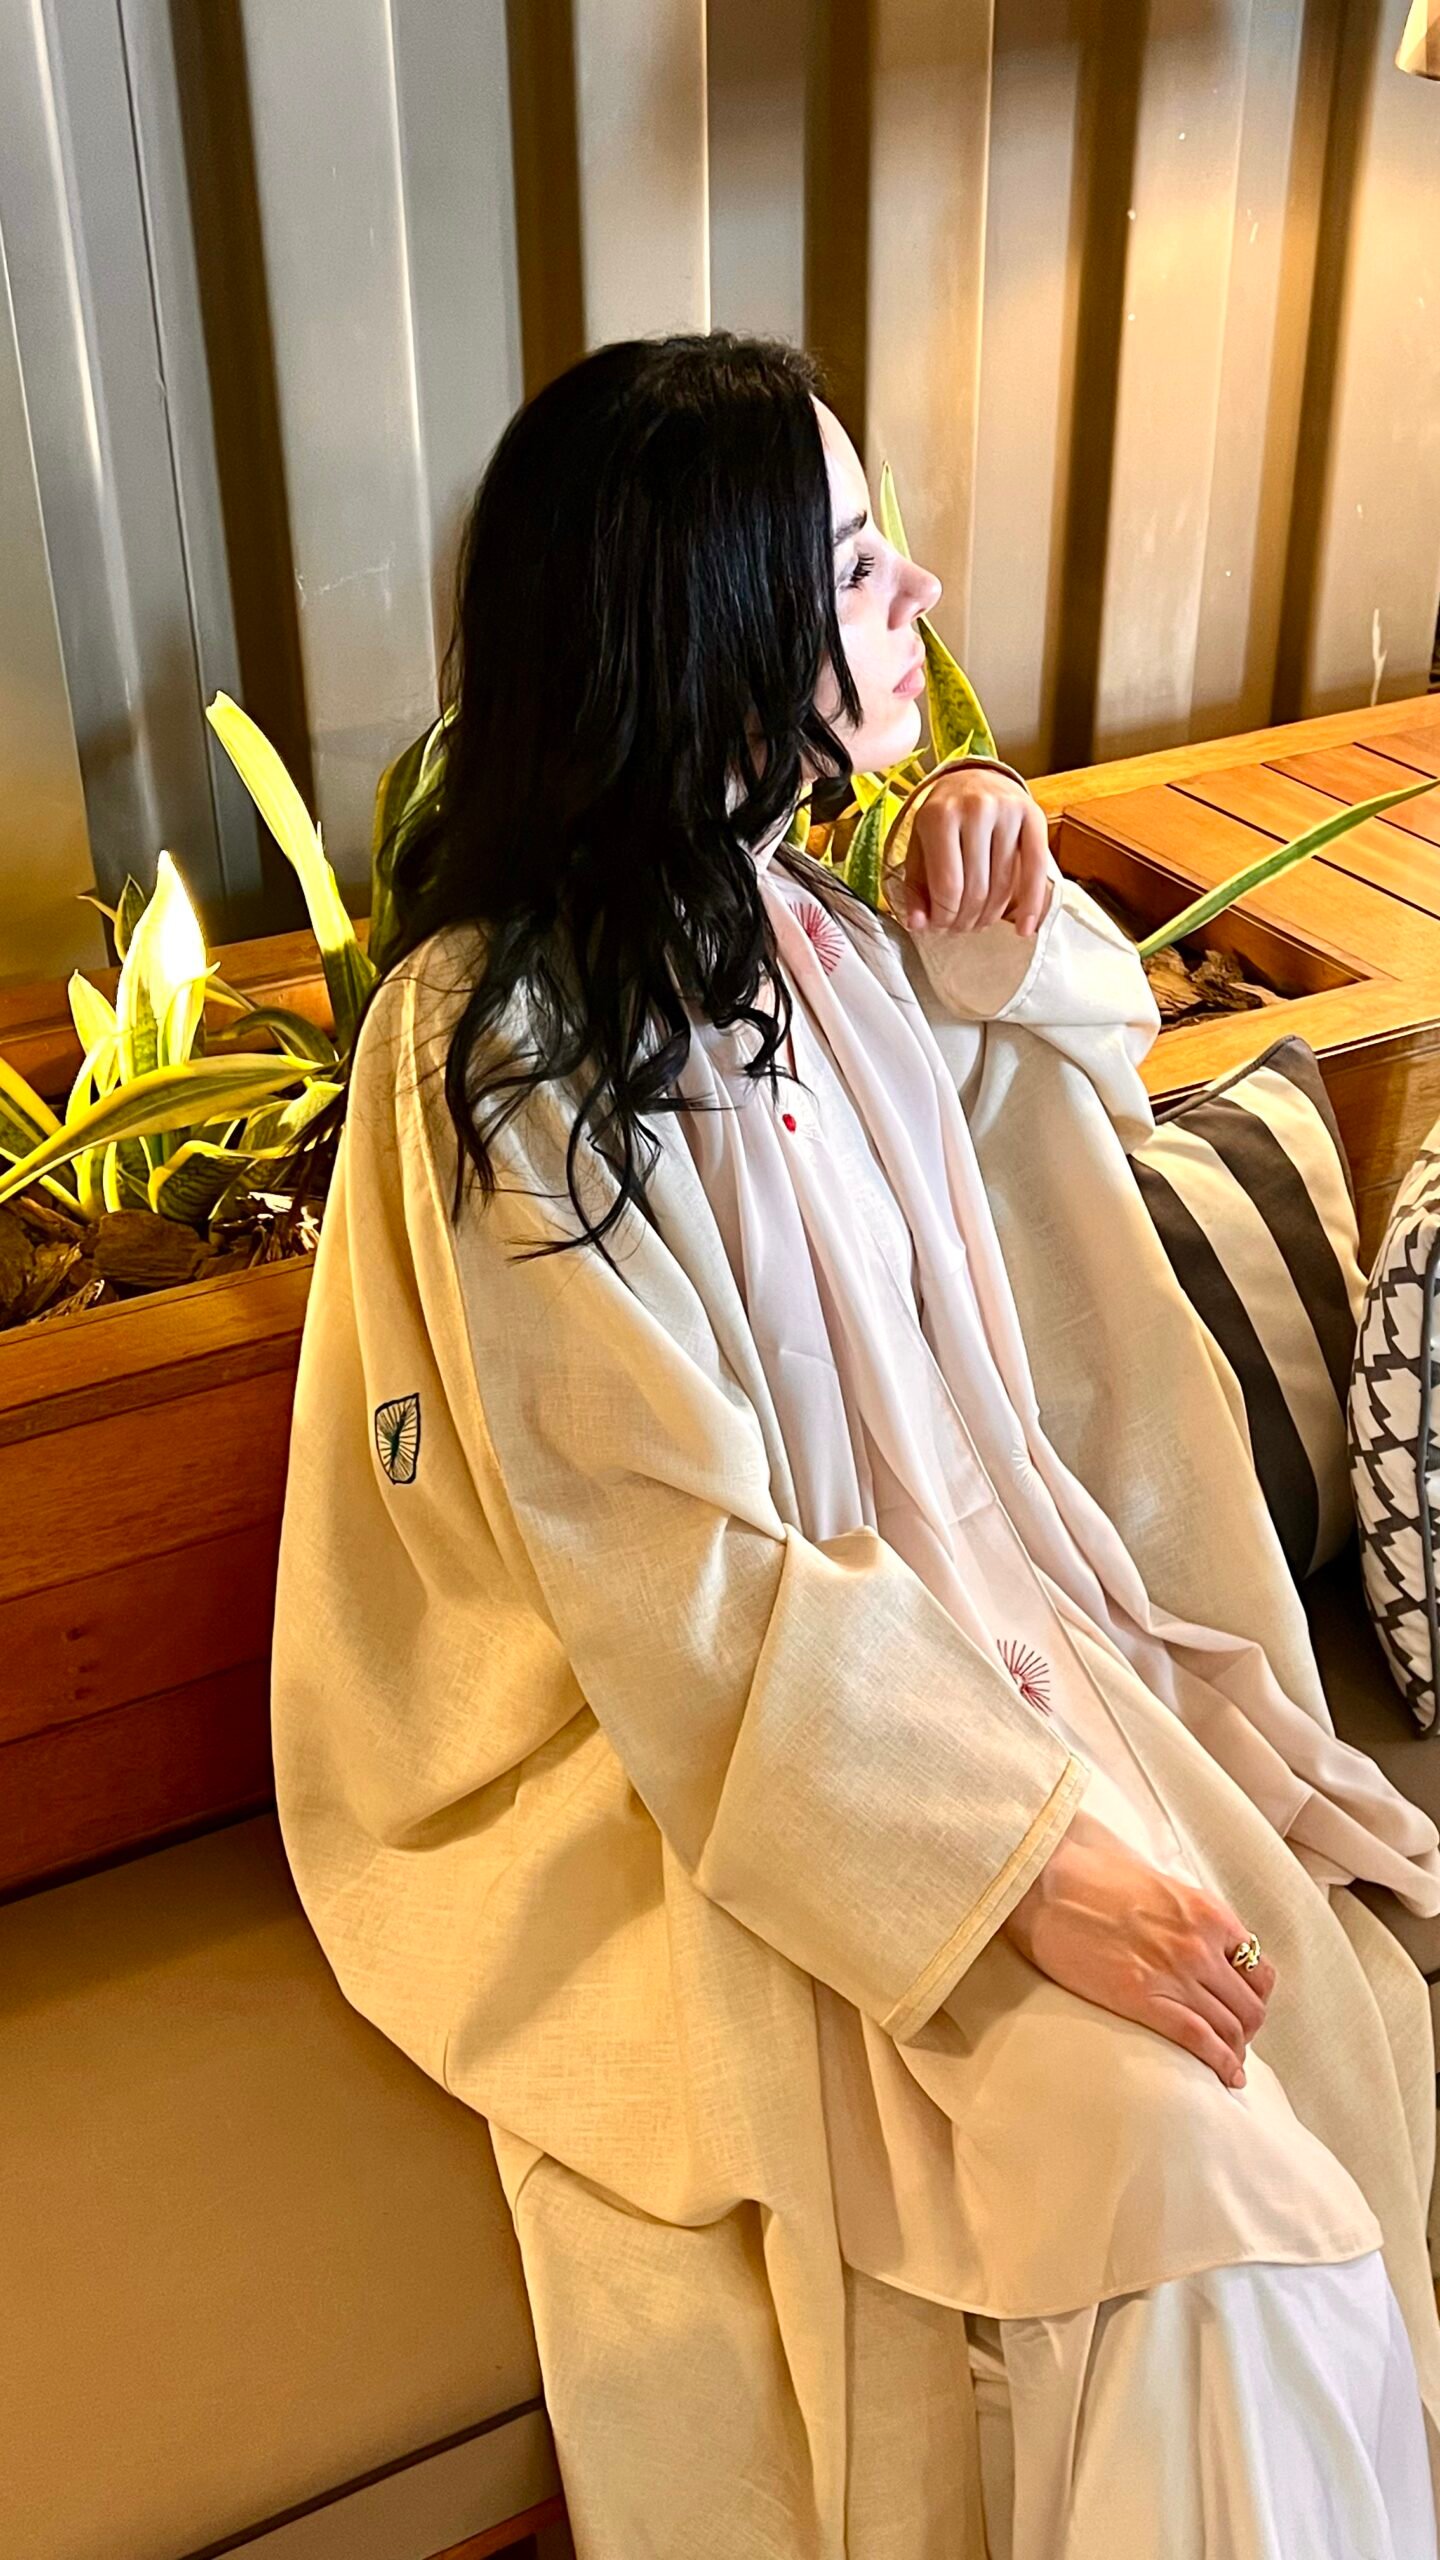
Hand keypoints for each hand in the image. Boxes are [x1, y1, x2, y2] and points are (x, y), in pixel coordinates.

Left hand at [889, 766, 1050, 938]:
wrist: (975, 778)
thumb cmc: (944, 818)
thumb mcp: (919, 846)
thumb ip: (915, 887)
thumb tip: (918, 924)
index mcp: (939, 816)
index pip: (947, 886)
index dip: (944, 916)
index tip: (940, 927)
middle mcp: (975, 809)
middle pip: (976, 888)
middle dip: (966, 919)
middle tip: (960, 928)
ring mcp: (1007, 811)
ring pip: (1004, 885)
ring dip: (991, 916)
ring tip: (980, 923)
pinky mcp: (1033, 815)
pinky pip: (1037, 869)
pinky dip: (1032, 905)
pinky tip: (1025, 929)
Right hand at [1000, 1808, 1276, 2089]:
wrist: (1046, 1879)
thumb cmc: (1091, 1872)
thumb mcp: (1158, 1883)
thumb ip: (1186, 1913)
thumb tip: (1192, 1935)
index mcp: (1208, 1913)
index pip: (1258, 1968)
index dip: (1255, 1995)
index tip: (1242, 2007)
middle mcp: (1201, 1944)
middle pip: (1250, 2004)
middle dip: (1248, 2028)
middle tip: (1235, 2040)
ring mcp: (1176, 1973)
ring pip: (1231, 2026)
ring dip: (1236, 2050)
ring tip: (1229, 2062)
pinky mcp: (1144, 1998)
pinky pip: (1200, 2039)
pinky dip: (1221, 2063)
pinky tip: (1227, 2076)